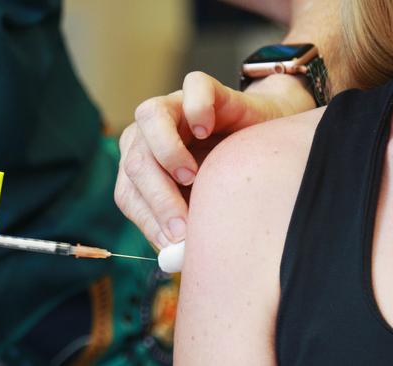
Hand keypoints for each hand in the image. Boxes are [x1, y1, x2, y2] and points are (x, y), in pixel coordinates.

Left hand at [115, 72, 315, 248]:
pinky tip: (207, 130)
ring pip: (150, 117)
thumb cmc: (228, 178)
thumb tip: (174, 257)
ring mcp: (173, 107)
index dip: (148, 220)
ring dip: (166, 151)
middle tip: (183, 226)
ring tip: (190, 176)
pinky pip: (193, 88)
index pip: (127, 195)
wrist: (265, 138)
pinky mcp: (202, 88)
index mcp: (140, 167)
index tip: (173, 244)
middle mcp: (147, 136)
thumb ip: (185, 228)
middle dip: (158, 198)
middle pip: (135, 162)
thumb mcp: (202, 207)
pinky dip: (196, 108)